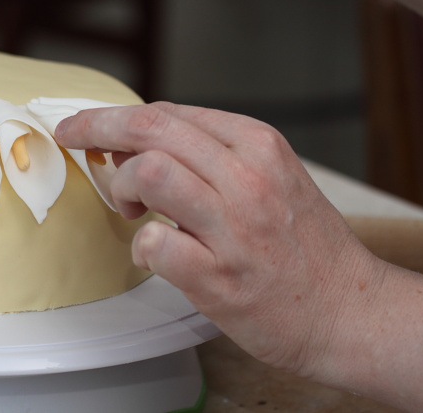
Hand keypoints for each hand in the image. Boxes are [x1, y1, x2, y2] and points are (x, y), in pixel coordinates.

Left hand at [54, 102, 382, 375]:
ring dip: (124, 187)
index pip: (167, 113)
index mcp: (258, 145)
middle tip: (71, 136)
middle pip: (150, 129)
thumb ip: (210, 155)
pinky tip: (155, 252)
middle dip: (97, 127)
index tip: (87, 124)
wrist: (351, 310)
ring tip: (133, 206)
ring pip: (150, 172)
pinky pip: (153, 244)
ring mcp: (234, 228)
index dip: (114, 116)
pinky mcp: (220, 277)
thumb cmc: (304, 246)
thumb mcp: (271, 176)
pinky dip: (141, 246)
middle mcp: (248, 178)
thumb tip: (139, 142)